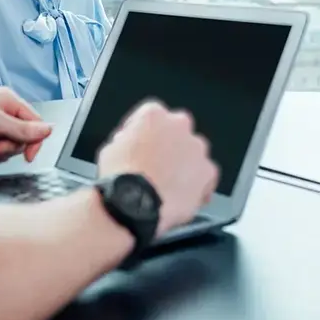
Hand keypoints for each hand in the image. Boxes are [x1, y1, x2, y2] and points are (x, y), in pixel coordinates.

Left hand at [0, 89, 52, 164]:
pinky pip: (0, 154)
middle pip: (25, 136)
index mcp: (8, 101)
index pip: (35, 121)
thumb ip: (23, 129)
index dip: (34, 139)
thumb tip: (48, 129)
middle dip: (12, 146)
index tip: (29, 154)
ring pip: (12, 147)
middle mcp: (2, 113)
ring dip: (0, 152)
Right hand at [98, 99, 218, 237]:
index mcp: (153, 114)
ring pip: (194, 153)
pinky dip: (198, 185)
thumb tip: (132, 146)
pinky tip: (184, 196)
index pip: (152, 116)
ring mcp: (196, 148)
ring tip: (168, 186)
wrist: (134, 204)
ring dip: (184, 165)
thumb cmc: (119, 179)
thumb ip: (128, 140)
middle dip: (169, 146)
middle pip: (177, 132)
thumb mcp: (110, 149)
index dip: (144, 134)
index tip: (141, 146)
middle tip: (156, 166)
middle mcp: (179, 125)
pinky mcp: (208, 171)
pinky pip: (206, 177)